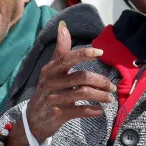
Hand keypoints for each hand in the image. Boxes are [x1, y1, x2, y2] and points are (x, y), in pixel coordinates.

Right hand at [25, 21, 115, 140]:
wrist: (33, 119)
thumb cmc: (47, 90)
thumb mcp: (51, 70)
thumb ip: (61, 50)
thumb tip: (63, 26)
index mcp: (50, 70)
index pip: (67, 58)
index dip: (84, 54)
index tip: (100, 52)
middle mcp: (51, 83)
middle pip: (81, 77)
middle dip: (100, 81)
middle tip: (111, 86)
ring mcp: (54, 99)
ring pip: (83, 93)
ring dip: (100, 95)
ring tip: (109, 98)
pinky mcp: (58, 114)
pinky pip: (80, 110)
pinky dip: (92, 110)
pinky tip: (99, 110)